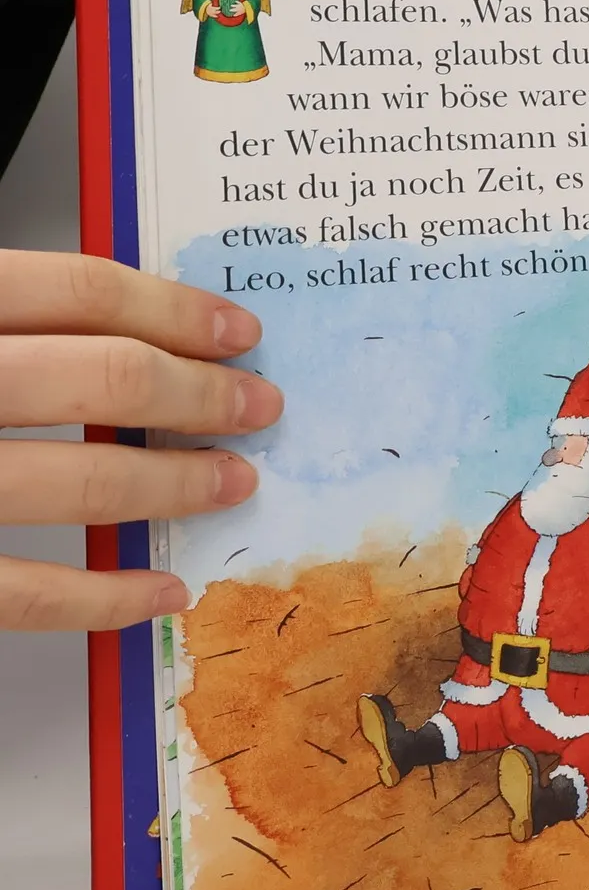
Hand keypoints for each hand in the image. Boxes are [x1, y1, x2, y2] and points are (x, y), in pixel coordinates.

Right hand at [0, 252, 281, 630]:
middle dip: (204, 396)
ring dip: (177, 486)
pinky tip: (162, 589)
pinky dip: (103, 597)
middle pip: (108, 379)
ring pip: (84, 483)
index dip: (176, 311)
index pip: (84, 293)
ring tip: (236, 483)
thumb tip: (136, 334)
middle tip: (262, 405)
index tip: (241, 332)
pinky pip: (26, 593)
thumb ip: (26, 324)